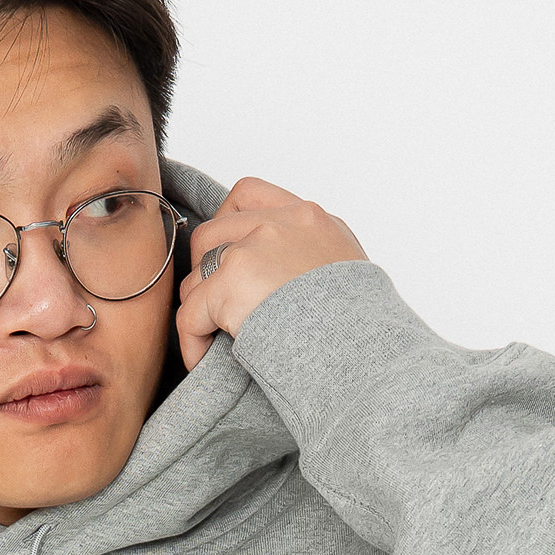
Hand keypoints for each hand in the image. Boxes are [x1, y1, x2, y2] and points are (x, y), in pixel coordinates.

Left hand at [176, 179, 366, 371]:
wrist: (364, 352)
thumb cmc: (361, 327)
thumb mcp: (347, 273)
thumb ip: (312, 259)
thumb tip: (286, 278)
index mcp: (309, 218)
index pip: (249, 194)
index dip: (226, 223)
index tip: (226, 253)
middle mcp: (281, 225)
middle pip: (212, 231)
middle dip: (203, 268)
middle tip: (212, 302)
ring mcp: (253, 250)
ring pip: (198, 273)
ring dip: (198, 306)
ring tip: (211, 337)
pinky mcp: (232, 283)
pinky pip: (191, 312)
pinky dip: (191, 339)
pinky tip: (201, 359)